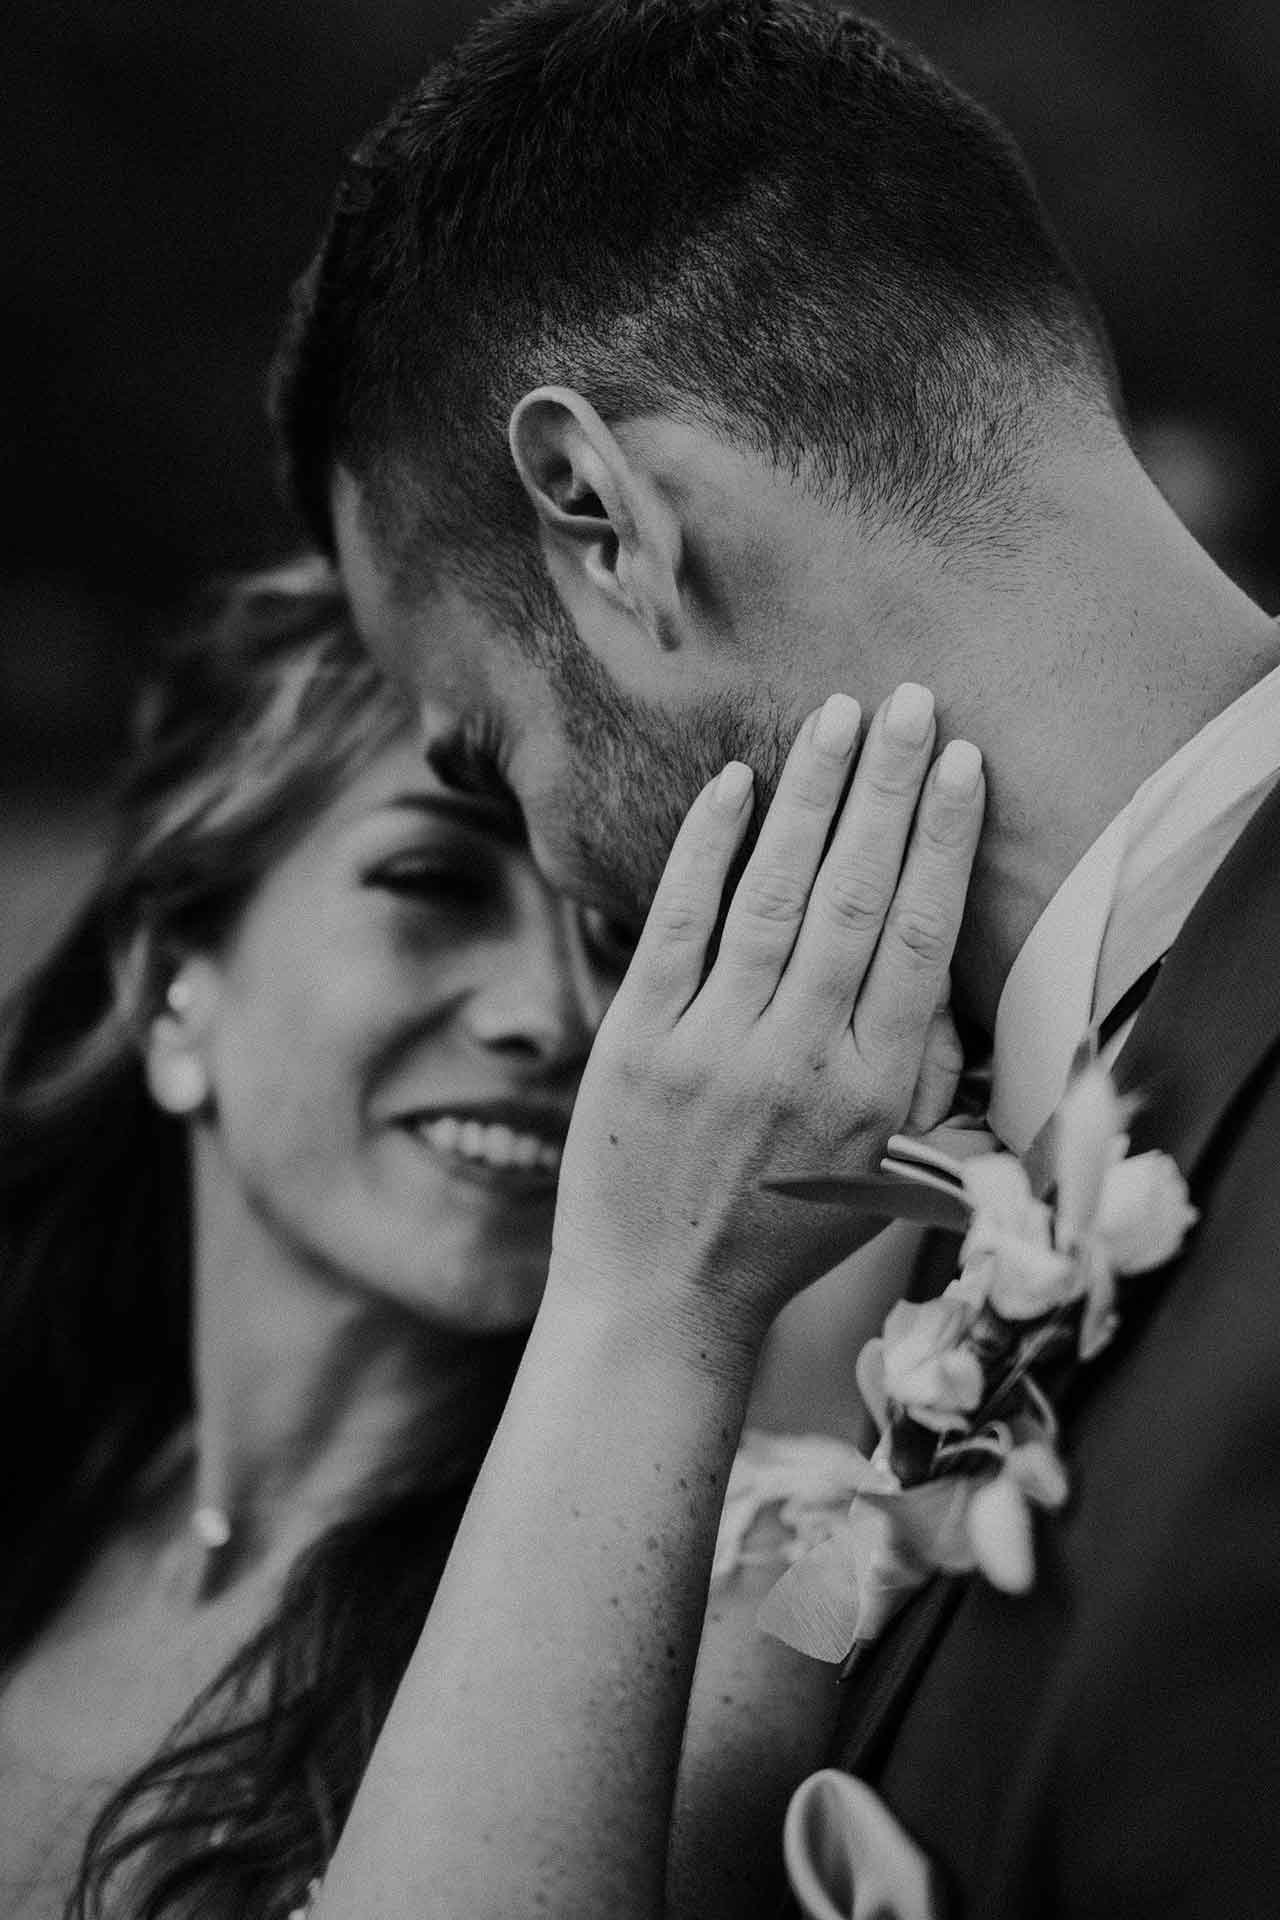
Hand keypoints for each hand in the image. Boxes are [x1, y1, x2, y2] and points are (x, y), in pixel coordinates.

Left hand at [552, 684, 984, 1352]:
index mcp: (873, 1091)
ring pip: (772, 896)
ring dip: (809, 796)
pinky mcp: (635, 1043)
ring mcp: (710, 1049)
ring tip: (837, 717)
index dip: (942, 841)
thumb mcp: (882, 1169)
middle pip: (853, 896)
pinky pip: (676, 927)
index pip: (918, 937)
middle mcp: (798, 1060)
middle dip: (888, 788)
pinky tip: (735, 783)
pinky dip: (706, 851)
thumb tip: (936, 959)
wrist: (661, 1299)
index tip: (962, 764)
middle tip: (911, 701)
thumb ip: (919, 1068)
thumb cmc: (784, 1230)